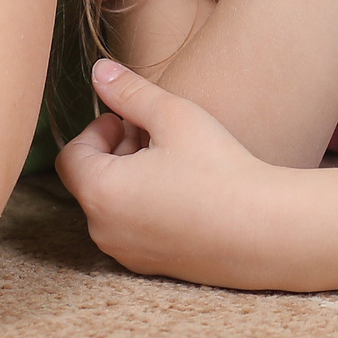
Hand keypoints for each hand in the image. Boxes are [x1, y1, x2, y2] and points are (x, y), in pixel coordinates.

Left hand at [55, 60, 295, 288]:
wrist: (265, 232)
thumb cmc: (218, 170)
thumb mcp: (173, 116)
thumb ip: (129, 91)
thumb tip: (98, 70)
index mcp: (100, 193)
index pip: (72, 155)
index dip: (98, 130)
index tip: (131, 120)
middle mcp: (104, 230)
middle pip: (91, 180)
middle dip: (116, 152)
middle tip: (156, 134)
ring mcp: (127, 254)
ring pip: (112, 205)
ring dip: (130, 178)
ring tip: (173, 161)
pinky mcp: (151, 267)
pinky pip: (132, 229)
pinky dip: (145, 206)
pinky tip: (185, 192)